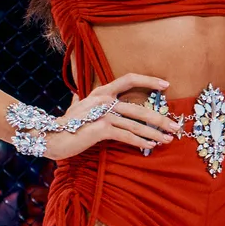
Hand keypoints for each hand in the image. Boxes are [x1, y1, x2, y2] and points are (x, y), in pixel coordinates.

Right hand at [41, 73, 183, 159]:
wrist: (49, 137)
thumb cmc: (64, 124)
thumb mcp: (75, 107)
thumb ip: (81, 100)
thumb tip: (78, 95)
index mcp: (101, 92)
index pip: (129, 79)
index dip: (148, 80)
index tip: (166, 85)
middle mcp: (103, 99)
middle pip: (139, 108)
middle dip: (160, 119)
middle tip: (176, 127)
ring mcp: (103, 113)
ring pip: (136, 124)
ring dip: (154, 134)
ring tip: (168, 139)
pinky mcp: (101, 128)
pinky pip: (126, 135)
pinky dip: (140, 142)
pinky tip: (150, 146)